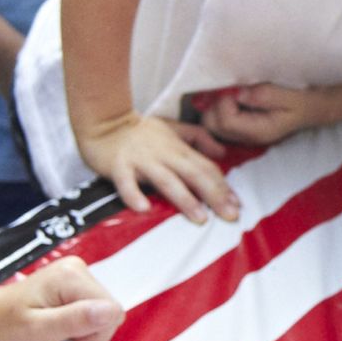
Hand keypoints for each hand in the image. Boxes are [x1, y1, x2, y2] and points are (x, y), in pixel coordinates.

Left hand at [0, 256, 123, 340]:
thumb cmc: (9, 328)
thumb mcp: (40, 330)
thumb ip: (76, 320)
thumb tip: (112, 311)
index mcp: (72, 276)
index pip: (113, 311)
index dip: (95, 335)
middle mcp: (78, 269)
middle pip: (111, 310)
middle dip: (91, 333)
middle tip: (63, 338)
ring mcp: (77, 274)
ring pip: (106, 311)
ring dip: (87, 330)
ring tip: (59, 332)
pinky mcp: (77, 284)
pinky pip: (97, 309)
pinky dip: (83, 324)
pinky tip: (63, 326)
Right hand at [77, 112, 237, 223]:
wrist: (104, 123)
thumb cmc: (140, 130)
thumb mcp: (174, 128)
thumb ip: (198, 138)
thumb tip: (222, 153)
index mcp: (177, 147)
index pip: (205, 166)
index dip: (222, 185)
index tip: (237, 204)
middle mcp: (162, 153)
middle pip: (193, 174)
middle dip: (213, 194)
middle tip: (230, 215)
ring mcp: (140, 160)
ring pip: (166, 180)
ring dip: (185, 199)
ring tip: (200, 218)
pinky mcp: (118, 167)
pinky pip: (126, 183)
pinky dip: (134, 195)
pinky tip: (144, 209)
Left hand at [197, 83, 323, 146]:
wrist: (314, 108)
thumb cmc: (304, 100)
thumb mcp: (290, 96)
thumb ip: (265, 95)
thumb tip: (239, 94)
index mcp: (258, 131)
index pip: (225, 121)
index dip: (225, 101)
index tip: (238, 89)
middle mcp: (246, 137)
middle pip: (212, 125)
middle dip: (216, 104)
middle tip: (233, 90)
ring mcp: (242, 134)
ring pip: (211, 124)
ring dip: (216, 105)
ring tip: (234, 93)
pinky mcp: (241, 128)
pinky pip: (218, 121)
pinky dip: (220, 108)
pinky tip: (234, 98)